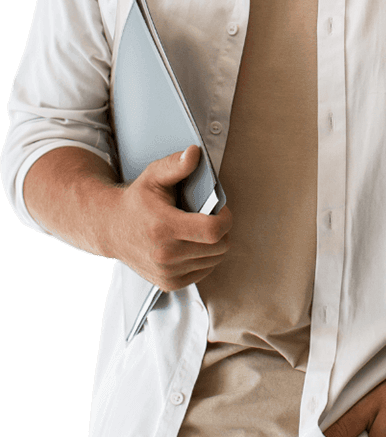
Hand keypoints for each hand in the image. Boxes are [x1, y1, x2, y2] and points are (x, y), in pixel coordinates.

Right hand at [104, 145, 232, 290]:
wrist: (110, 228)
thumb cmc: (136, 200)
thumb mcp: (153, 176)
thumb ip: (176, 165)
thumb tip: (195, 153)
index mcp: (164, 228)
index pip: (213, 231)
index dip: (225, 219)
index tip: (220, 209)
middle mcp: (166, 255)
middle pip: (219, 247)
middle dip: (222, 230)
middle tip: (209, 217)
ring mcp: (167, 273)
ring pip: (215, 260)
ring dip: (214, 244)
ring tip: (197, 229)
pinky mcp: (169, 284)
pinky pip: (205, 271)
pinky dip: (204, 258)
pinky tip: (191, 243)